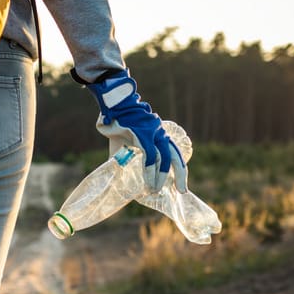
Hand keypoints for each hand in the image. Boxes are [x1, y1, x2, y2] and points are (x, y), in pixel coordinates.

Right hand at [74, 68, 187, 192]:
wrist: (111, 103)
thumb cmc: (116, 121)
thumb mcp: (124, 140)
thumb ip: (125, 154)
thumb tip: (118, 173)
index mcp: (158, 134)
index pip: (172, 153)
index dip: (177, 168)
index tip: (179, 183)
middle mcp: (159, 133)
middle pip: (175, 156)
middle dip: (180, 175)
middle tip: (182, 191)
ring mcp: (152, 132)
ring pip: (164, 157)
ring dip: (161, 176)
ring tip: (156, 190)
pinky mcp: (142, 134)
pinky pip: (149, 156)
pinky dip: (149, 170)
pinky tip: (148, 181)